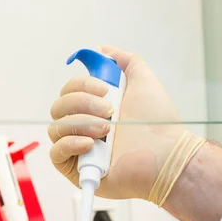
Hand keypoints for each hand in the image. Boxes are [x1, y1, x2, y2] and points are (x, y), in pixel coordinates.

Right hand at [48, 46, 195, 200]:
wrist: (166, 155)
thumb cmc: (158, 123)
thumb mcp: (143, 82)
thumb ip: (126, 62)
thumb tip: (104, 50)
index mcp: (95, 108)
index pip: (69, 90)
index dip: (81, 85)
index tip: (104, 89)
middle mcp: (84, 127)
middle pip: (58, 107)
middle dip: (82, 104)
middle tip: (109, 112)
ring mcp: (79, 149)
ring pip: (56, 128)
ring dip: (80, 123)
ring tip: (106, 130)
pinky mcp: (77, 170)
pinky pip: (56, 153)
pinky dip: (69, 144)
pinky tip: (90, 144)